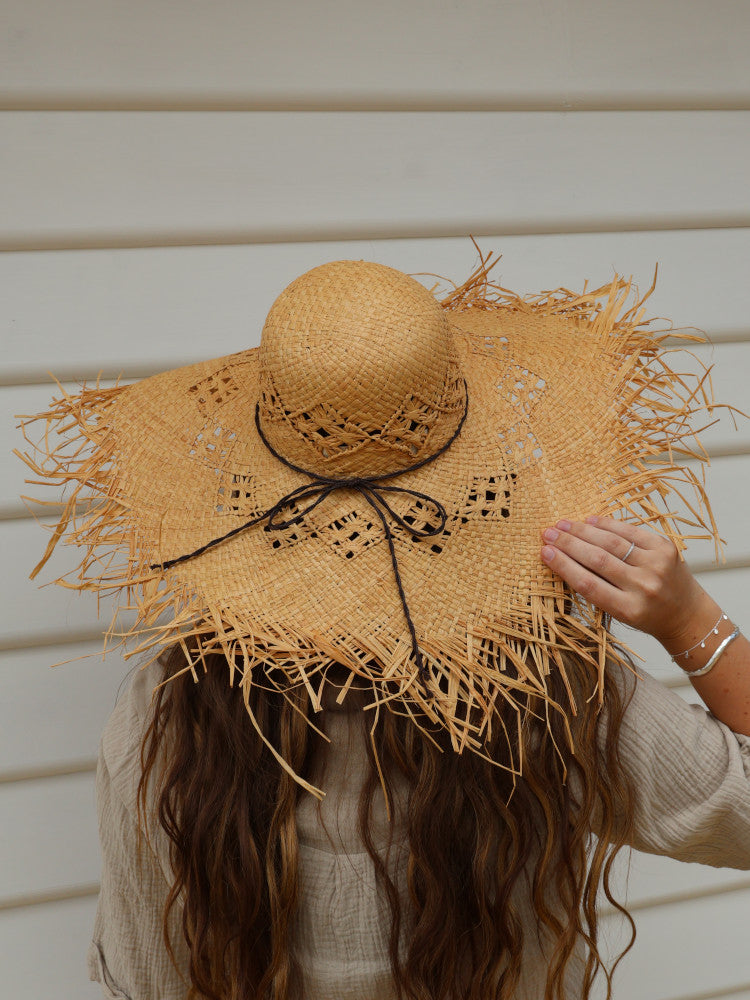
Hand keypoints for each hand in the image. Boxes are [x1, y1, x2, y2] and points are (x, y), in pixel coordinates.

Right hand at [539, 515, 704, 644]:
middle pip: (598, 560)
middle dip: (568, 544)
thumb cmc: (646, 615)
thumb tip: (564, 557)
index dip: (564, 566)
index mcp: (628, 609)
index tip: (545, 552)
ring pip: (612, 542)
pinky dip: (608, 524)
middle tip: (547, 533)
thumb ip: (597, 588)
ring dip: (583, 531)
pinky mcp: (666, 548)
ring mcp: (657, 565)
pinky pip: (631, 531)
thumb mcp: (619, 612)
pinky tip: (589, 520)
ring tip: (562, 525)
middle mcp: (644, 587)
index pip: (588, 584)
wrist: (686, 614)